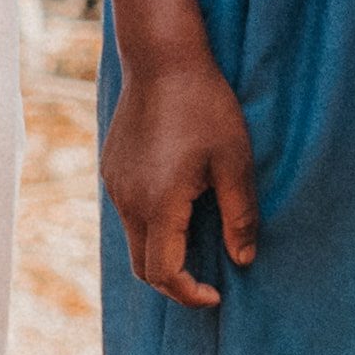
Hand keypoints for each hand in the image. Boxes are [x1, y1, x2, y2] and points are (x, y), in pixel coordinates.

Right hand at [103, 37, 258, 310]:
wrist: (162, 60)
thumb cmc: (206, 108)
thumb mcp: (235, 162)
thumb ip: (240, 216)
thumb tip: (243, 260)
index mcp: (158, 205)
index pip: (164, 274)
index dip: (189, 294)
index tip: (217, 294)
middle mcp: (128, 201)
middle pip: (143, 266)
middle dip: (174, 282)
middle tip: (208, 279)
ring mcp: (115, 186)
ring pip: (134, 239)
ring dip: (162, 251)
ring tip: (198, 240)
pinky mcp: (111, 170)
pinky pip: (128, 212)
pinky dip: (151, 225)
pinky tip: (179, 205)